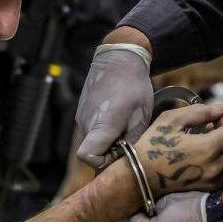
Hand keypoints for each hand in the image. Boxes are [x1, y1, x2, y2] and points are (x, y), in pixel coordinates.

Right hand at [76, 48, 152, 167]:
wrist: (119, 58)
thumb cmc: (134, 87)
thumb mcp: (141, 118)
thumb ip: (130, 143)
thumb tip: (124, 159)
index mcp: (101, 125)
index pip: (87, 158)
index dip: (102, 162)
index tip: (119, 153)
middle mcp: (86, 122)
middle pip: (92, 151)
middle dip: (110, 150)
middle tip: (128, 136)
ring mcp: (82, 116)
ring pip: (93, 140)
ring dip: (108, 138)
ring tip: (124, 122)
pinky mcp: (82, 110)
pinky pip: (91, 128)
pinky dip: (103, 129)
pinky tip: (117, 115)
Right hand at [136, 104, 222, 197]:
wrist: (142, 175)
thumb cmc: (154, 144)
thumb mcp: (171, 120)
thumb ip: (199, 111)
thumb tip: (221, 109)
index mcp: (207, 148)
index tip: (213, 120)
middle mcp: (214, 166)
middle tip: (215, 130)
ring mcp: (212, 179)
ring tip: (212, 143)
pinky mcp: (208, 187)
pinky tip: (209, 156)